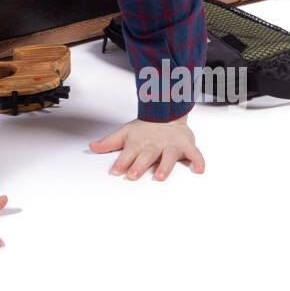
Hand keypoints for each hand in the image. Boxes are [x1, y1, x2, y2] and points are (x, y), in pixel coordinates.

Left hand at [89, 116, 204, 180]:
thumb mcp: (125, 133)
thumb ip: (109, 142)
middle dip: (140, 165)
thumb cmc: (145, 128)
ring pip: (169, 155)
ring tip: (160, 177)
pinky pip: (194, 153)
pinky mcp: (185, 145)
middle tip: (133, 175)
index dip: (122, 161)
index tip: (115, 171)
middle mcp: (155, 144)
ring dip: (165, 166)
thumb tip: (91, 147)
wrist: (167, 113)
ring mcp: (171, 145)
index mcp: (139, 142)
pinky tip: (198, 170)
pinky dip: (198, 160)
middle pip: (147, 155)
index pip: (129, 152)